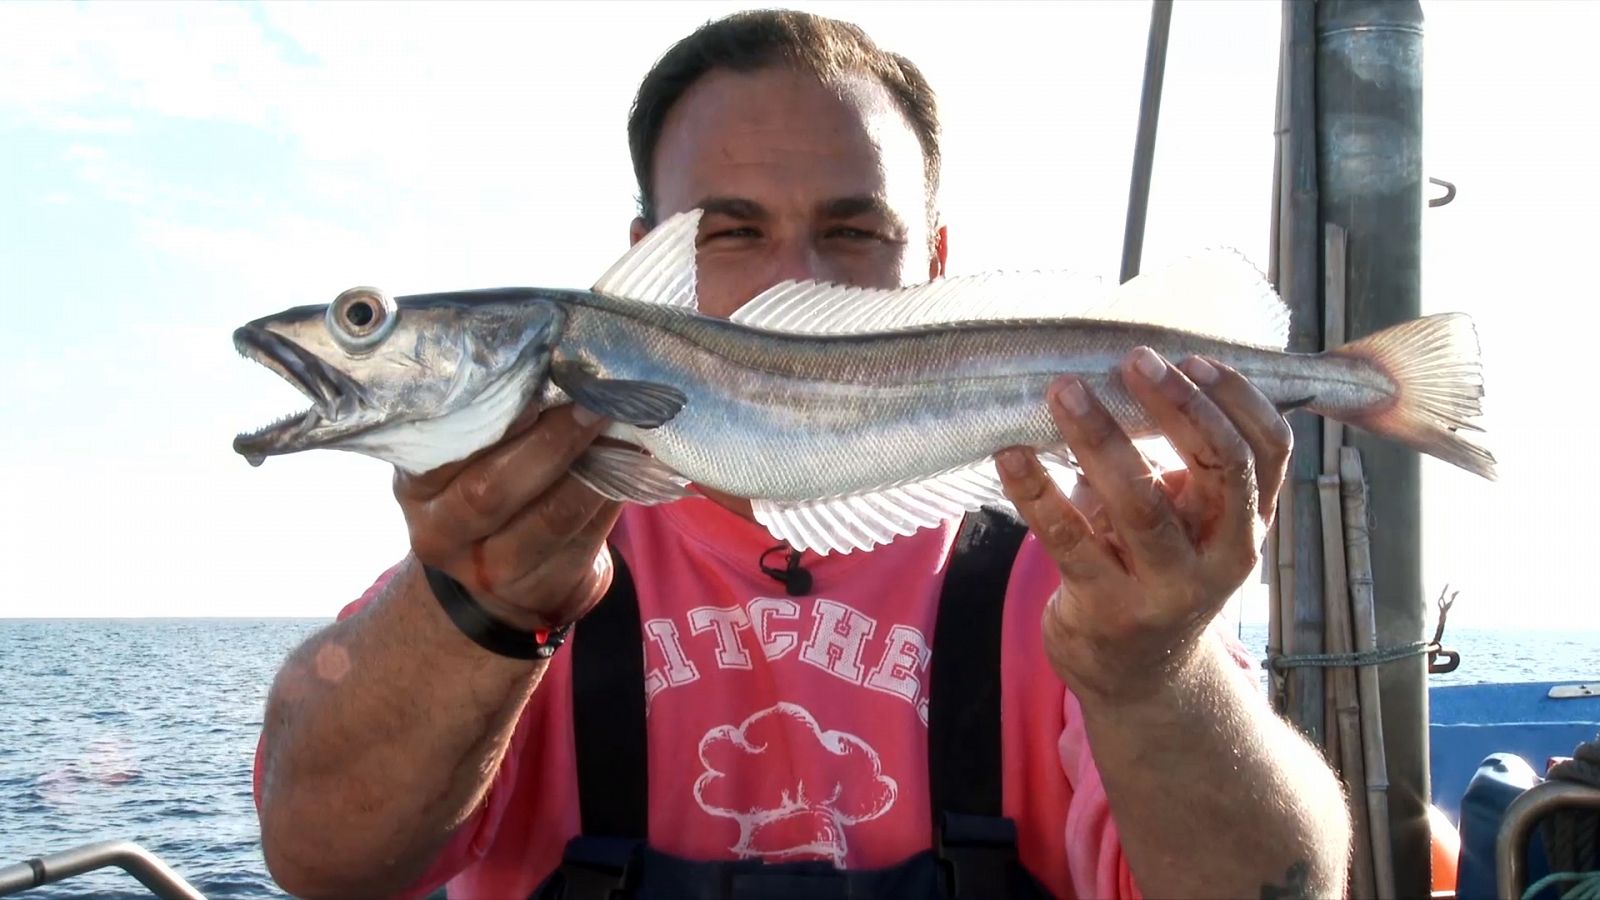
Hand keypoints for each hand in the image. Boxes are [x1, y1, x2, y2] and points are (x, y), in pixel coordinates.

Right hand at [393, 403, 621, 632]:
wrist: (496, 582)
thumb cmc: (484, 492)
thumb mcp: (464, 461)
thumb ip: (488, 425)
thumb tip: (554, 368)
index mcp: (417, 488)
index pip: (448, 452)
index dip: (495, 420)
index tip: (538, 381)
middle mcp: (442, 534)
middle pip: (493, 490)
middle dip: (551, 442)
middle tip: (594, 403)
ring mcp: (491, 572)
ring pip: (550, 518)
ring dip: (594, 470)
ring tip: (622, 429)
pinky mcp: (542, 589)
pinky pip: (585, 540)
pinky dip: (613, 498)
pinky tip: (633, 465)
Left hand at [996, 346, 1291, 703]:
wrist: (1140, 677)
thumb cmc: (1158, 572)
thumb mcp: (1190, 523)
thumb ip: (1185, 463)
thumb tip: (1138, 372)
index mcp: (1246, 526)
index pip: (1268, 453)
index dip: (1238, 400)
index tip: (1193, 358)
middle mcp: (1219, 559)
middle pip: (1216, 470)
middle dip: (1178, 407)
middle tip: (1134, 360)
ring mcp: (1165, 589)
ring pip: (1140, 504)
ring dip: (1100, 439)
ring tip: (1064, 391)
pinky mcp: (1107, 610)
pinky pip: (1068, 540)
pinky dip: (1036, 491)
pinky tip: (1009, 454)